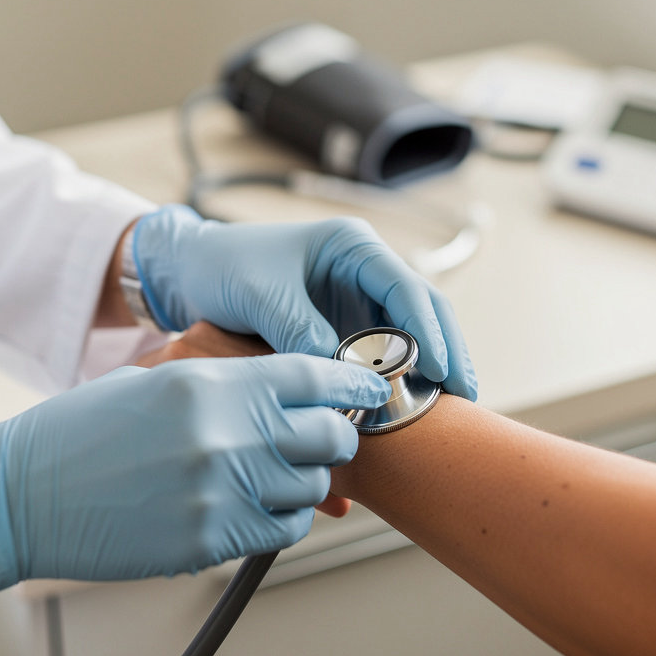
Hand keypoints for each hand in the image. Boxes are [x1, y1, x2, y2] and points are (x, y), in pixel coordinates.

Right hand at [0, 354, 388, 613]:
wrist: (19, 495)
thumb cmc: (82, 432)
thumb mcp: (157, 379)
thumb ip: (230, 383)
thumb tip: (293, 392)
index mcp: (208, 382)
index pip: (312, 373)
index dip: (353, 379)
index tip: (373, 387)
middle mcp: (223, 435)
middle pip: (329, 434)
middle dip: (335, 435)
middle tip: (321, 437)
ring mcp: (219, 493)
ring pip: (312, 487)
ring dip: (305, 480)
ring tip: (271, 474)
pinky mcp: (209, 543)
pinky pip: (282, 530)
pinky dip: (281, 519)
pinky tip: (251, 506)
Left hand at [133, 205, 476, 398]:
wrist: (191, 273)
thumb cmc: (224, 267)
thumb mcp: (261, 294)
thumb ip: (301, 329)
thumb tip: (341, 374)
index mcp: (350, 247)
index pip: (405, 286)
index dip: (429, 329)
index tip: (441, 368)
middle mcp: (362, 271)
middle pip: (421, 310)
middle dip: (447, 350)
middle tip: (465, 394)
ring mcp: (355, 300)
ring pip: (408, 335)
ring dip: (428, 367)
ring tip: (448, 407)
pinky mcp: (343, 327)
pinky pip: (380, 353)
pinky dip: (395, 377)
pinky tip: (408, 404)